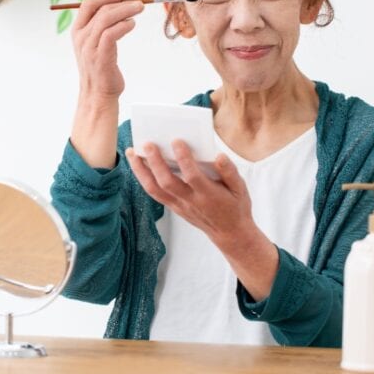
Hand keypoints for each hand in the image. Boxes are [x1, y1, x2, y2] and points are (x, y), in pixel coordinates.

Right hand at [71, 0, 143, 100]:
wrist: (97, 94)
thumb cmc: (101, 68)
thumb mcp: (96, 45)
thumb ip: (101, 27)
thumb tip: (120, 7)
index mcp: (77, 31)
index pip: (87, 4)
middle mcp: (81, 38)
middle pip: (100, 10)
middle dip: (121, 2)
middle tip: (139, 3)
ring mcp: (89, 48)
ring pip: (106, 19)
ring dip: (125, 11)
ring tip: (139, 10)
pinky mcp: (100, 57)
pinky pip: (111, 34)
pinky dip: (124, 25)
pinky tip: (132, 24)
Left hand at [124, 140, 258, 251]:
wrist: (229, 233)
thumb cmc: (236, 206)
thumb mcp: (241, 189)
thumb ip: (230, 172)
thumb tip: (219, 156)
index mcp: (209, 195)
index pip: (193, 176)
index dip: (184, 159)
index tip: (177, 140)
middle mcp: (190, 201)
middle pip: (167, 182)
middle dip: (156, 162)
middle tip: (148, 143)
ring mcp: (179, 206)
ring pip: (154, 189)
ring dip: (141, 170)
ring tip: (132, 151)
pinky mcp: (173, 207)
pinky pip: (153, 193)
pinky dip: (143, 178)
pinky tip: (137, 164)